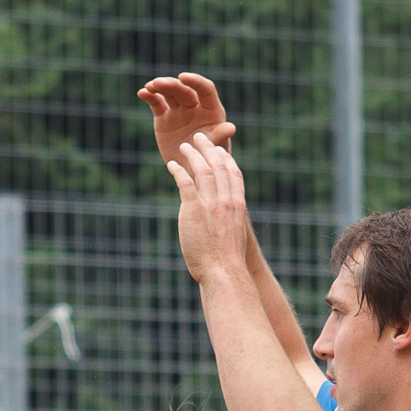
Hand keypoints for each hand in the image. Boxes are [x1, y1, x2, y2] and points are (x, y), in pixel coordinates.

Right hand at [138, 73, 236, 171]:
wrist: (192, 173)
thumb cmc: (210, 161)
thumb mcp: (214, 149)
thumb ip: (219, 136)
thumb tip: (231, 127)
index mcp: (211, 111)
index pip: (205, 89)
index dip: (195, 81)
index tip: (183, 77)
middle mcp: (195, 107)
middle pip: (184, 90)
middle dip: (171, 85)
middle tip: (158, 84)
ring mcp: (178, 111)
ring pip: (169, 93)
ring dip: (159, 87)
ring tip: (149, 87)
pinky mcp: (164, 117)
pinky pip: (156, 104)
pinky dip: (149, 97)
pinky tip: (142, 93)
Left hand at [166, 133, 252, 283]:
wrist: (223, 272)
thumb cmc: (228, 262)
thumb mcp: (234, 237)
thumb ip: (228, 223)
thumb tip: (223, 224)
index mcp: (238, 206)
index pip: (234, 174)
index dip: (226, 159)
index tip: (220, 150)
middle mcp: (226, 201)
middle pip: (218, 166)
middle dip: (208, 149)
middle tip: (200, 138)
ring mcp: (211, 205)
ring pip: (202, 170)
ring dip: (193, 155)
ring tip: (184, 146)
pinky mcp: (194, 210)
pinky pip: (185, 183)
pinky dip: (178, 171)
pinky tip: (172, 165)